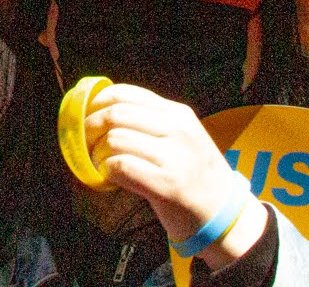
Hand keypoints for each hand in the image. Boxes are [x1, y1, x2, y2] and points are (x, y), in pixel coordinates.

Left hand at [76, 83, 269, 265]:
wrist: (224, 214)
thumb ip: (151, 121)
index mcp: (178, 114)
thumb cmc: (195, 175)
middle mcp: (177, 130)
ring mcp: (173, 156)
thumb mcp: (182, 137)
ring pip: (115, 139)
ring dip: (97, 152)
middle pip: (116, 114)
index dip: (97, 101)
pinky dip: (108, 171)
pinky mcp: (166, 184)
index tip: (85, 113)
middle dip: (90, 126)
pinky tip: (111, 177)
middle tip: (84, 140)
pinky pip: (121, 166)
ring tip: (100, 162)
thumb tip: (104, 110)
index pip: (126, 93)